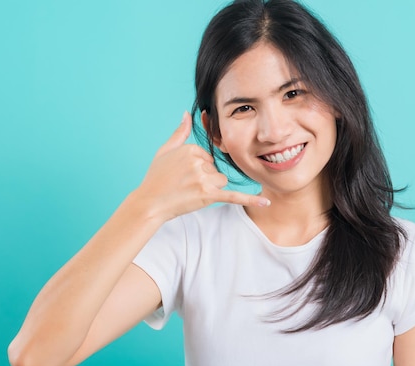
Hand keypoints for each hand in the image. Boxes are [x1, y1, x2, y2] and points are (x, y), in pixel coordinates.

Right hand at [135, 111, 269, 221]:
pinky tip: (266, 201)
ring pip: (221, 181)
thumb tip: (187, 114)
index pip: (208, 156)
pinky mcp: (208, 195)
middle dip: (204, 179)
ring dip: (210, 189)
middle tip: (184, 185)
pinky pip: (234, 196)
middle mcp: (198, 162)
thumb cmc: (155, 178)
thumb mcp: (165, 151)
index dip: (198, 168)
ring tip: (189, 192)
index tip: (182, 174)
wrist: (149, 203)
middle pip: (215, 169)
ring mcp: (203, 179)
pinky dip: (250, 199)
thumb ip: (180, 132)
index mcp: (191, 149)